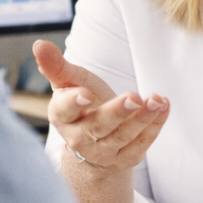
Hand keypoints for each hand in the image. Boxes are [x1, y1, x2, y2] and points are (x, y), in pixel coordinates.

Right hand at [32, 40, 168, 171]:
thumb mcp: (70, 83)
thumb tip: (39, 43)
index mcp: (62, 117)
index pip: (65, 111)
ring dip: (142, 118)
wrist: (95, 140)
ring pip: (123, 136)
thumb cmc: (83, 104)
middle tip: (133, 97)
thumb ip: (56, 66)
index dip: (74, 102)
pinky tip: (164, 106)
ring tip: (156, 99)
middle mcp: (80, 138)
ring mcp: (104, 152)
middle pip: (98, 126)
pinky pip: (142, 143)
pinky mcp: (125, 158)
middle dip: (116, 112)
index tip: (86, 94)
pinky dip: (155, 125)